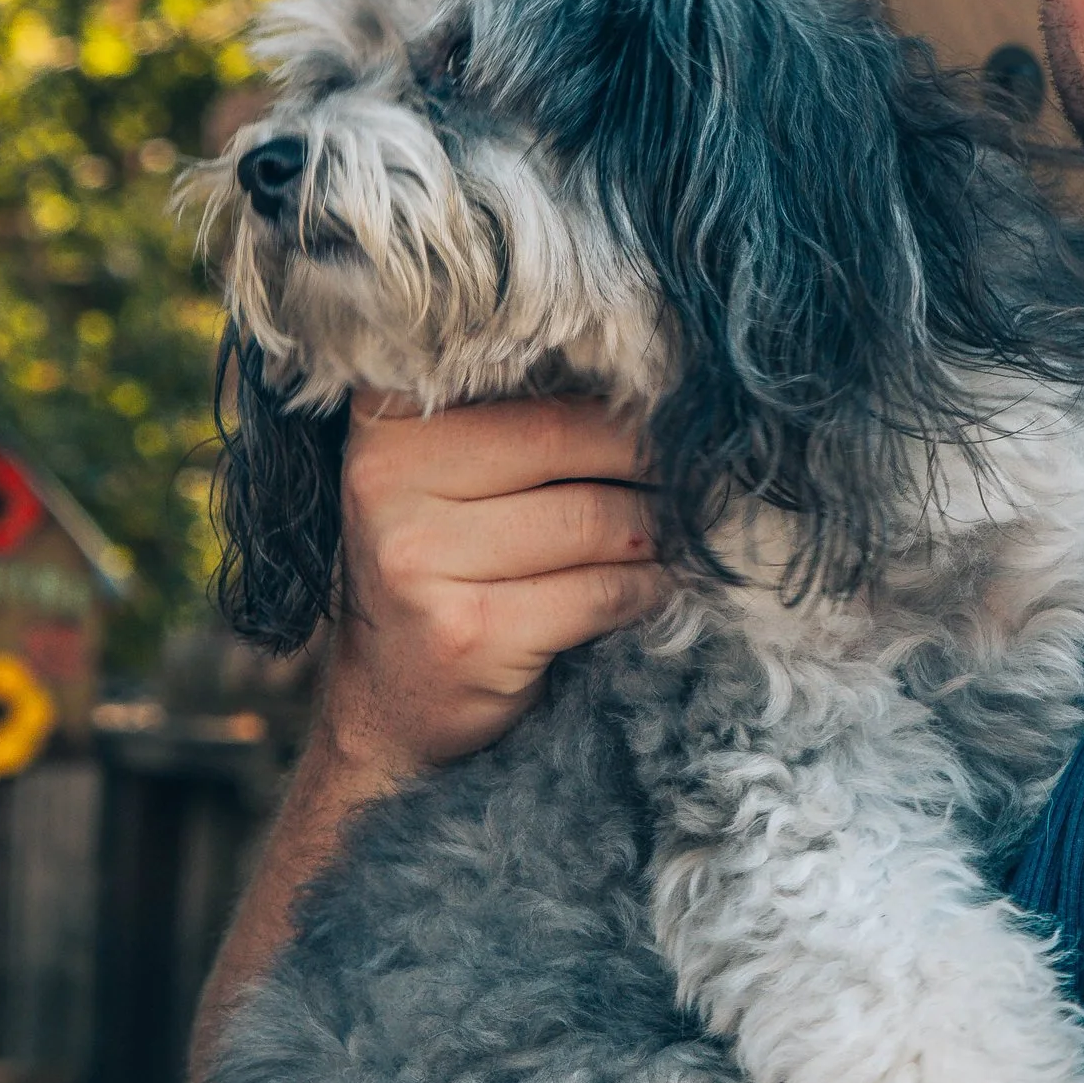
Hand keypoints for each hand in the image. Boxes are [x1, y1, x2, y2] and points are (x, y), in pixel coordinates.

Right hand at [322, 395, 666, 781]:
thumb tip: (651, 383)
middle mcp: (387, 481)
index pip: (522, 378)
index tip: (666, 396)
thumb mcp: (441, 478)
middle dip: (648, 456)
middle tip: (697, 469)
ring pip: (593, 519)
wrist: (388, 704)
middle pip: (566, 438)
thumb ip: (511, 419)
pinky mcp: (468, 633)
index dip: (605, 388)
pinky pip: (598, 593)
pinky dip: (646, 589)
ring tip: (677, 532)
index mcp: (387, 422)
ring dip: (656, 529)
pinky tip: (654, 587)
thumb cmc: (440, 572)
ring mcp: (421, 560)